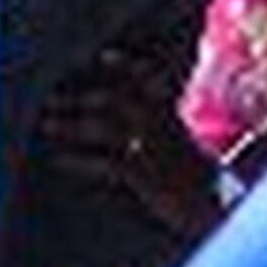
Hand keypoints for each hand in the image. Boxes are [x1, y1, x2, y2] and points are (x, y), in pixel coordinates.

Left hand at [39, 49, 223, 240]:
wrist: (221, 210)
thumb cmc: (201, 184)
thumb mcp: (186, 151)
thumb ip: (166, 133)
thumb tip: (136, 131)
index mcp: (171, 118)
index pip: (146, 82)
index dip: (125, 67)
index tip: (103, 56)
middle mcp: (161, 127)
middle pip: (115, 100)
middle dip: (80, 97)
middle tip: (50, 97)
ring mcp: (154, 150)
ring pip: (106, 126)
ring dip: (72, 124)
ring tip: (46, 124)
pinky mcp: (147, 176)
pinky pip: (107, 162)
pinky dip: (80, 160)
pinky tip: (59, 159)